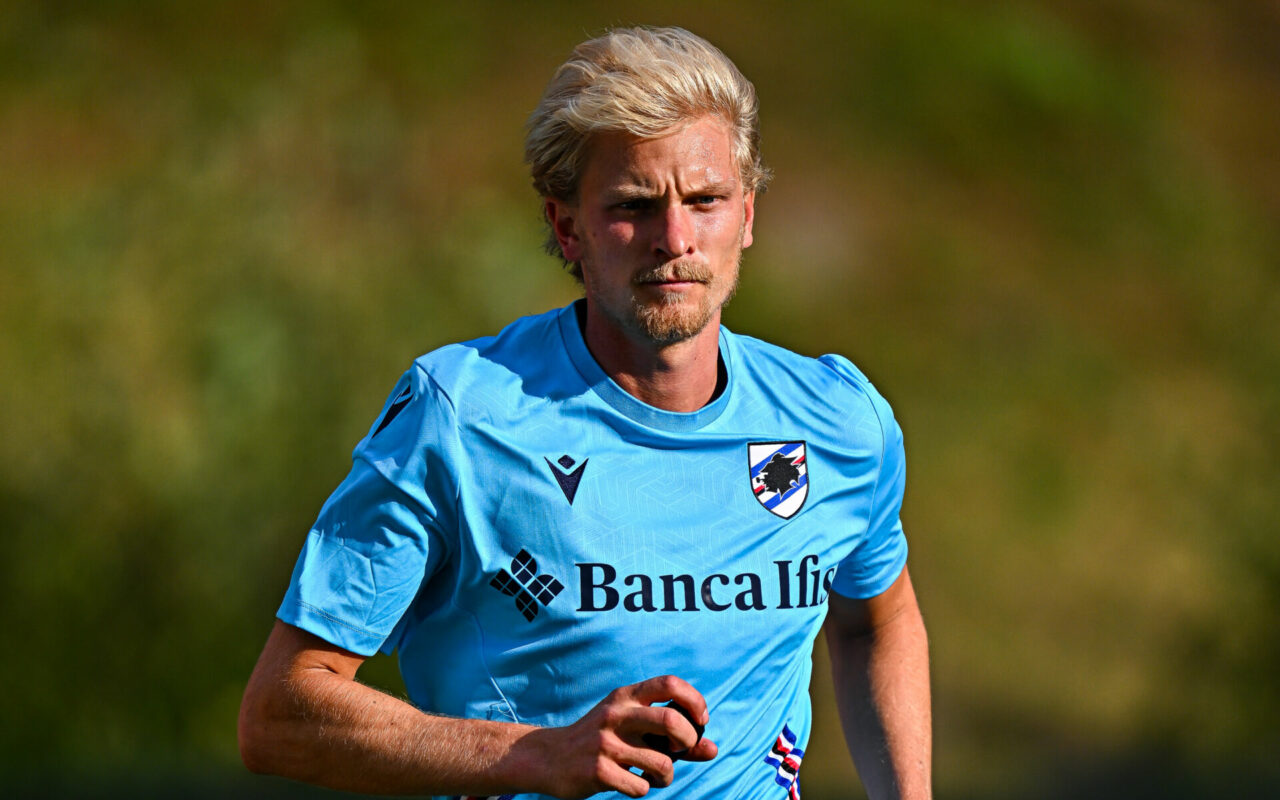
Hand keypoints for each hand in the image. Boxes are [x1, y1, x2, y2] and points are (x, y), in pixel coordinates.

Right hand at [526, 675, 717, 798]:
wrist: (550, 758)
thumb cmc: (602, 740)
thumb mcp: (632, 728)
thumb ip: (672, 737)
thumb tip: (713, 749)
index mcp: (626, 697)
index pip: (669, 683)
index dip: (694, 701)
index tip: (700, 721)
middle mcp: (616, 714)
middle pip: (672, 721)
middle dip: (687, 741)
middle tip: (678, 750)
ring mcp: (605, 743)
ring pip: (663, 763)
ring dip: (667, 776)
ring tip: (654, 776)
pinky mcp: (597, 771)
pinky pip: (640, 787)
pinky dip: (643, 789)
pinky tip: (631, 783)